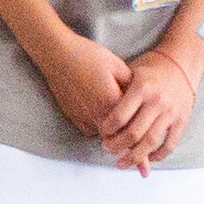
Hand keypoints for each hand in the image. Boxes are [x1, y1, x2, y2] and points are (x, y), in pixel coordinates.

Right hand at [35, 31, 133, 148]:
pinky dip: (97, 128)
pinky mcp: (72, 116)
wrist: (56, 54)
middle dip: (128, 142)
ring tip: (121, 130)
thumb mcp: (116, 64)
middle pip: (117, 136)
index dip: (140, 136)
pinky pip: (90, 130)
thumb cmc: (87, 55)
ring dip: (112, 135)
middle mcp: (97, 113)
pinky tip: (101, 117)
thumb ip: (131, 84)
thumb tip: (141, 97)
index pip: (131, 126)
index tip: (147, 148)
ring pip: (103, 135)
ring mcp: (82, 116)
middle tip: (137, 146)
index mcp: (111, 100)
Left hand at [100, 32, 203, 171]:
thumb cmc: (151, 67)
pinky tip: (146, 158)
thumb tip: (98, 112)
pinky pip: (170, 145)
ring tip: (122, 163)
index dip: (107, 129)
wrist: (182, 62)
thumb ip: (119, 91)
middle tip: (107, 148)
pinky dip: (157, 155)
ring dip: (134, 157)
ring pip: (151, 143)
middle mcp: (157, 101)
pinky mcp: (182, 120)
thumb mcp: (131, 71)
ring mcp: (171, 112)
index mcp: (142, 87)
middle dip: (117, 145)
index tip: (102, 132)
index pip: (120, 116)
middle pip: (134, 133)